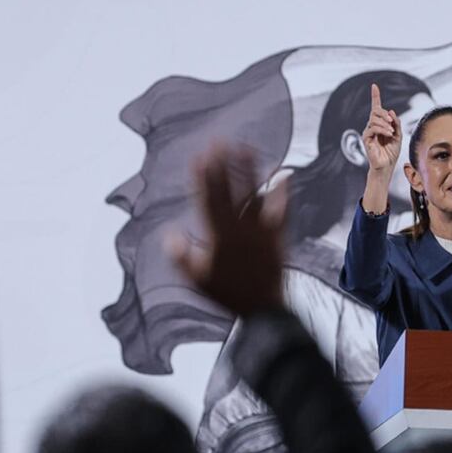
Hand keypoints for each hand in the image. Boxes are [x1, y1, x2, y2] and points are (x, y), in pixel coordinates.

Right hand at [172, 146, 286, 315]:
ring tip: (245, 148)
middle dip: (222, 165)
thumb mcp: (197, 281)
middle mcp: (240, 231)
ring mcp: (261, 232)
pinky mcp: (278, 237)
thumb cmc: (228, 296)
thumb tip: (168, 235)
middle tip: (219, 141)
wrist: (264, 311)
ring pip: (253, 195)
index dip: (203, 178)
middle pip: (229, 192)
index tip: (199, 157)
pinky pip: (280, 210)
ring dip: (249, 171)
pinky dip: (281, 192)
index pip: (208, 201)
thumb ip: (181, 257)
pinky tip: (283, 175)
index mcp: (218, 238)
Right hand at [362, 84, 401, 174]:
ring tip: (391, 131)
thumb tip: (391, 111)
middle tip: (391, 121)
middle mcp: (373, 126)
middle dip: (384, 113)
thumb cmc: (391, 153)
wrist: (387, 166)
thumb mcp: (398, 135)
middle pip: (375, 111)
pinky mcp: (366, 138)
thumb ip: (396, 123)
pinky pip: (372, 128)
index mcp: (380, 124)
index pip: (376, 107)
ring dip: (385, 123)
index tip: (374, 86)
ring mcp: (369, 132)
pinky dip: (382, 129)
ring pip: (374, 119)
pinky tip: (388, 133)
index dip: (375, 96)